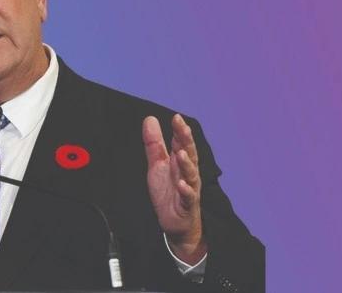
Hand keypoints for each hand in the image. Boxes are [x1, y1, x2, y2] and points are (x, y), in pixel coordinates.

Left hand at [143, 114, 206, 263]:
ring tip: (182, 154)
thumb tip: (150, 119)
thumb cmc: (168, 191)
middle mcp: (187, 173)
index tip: (176, 117)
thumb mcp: (157, 165)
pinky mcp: (187, 205)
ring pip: (191, 174)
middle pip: (190, 154)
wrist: (174, 222)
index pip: (181, 143)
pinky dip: (186, 190)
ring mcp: (189, 189)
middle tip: (182, 127)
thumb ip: (154, 144)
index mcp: (180, 162)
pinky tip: (181, 184)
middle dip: (186, 140)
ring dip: (187, 164)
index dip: (179, 131)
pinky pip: (188, 197)